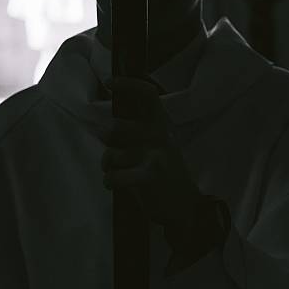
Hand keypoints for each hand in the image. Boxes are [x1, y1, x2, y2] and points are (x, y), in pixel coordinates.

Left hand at [100, 75, 201, 231]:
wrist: (185, 206)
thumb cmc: (163, 173)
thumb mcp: (155, 146)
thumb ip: (134, 134)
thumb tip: (103, 126)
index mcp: (161, 125)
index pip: (148, 95)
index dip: (127, 84)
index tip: (109, 82)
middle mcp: (159, 135)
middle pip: (116, 128)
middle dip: (106, 140)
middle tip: (113, 153)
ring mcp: (155, 154)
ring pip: (111, 155)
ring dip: (108, 165)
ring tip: (118, 171)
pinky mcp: (149, 175)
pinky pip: (113, 175)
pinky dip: (109, 181)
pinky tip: (115, 184)